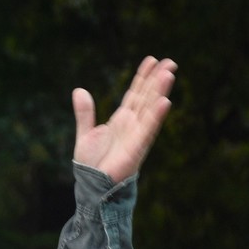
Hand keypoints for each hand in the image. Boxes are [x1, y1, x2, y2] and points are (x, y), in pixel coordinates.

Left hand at [73, 56, 175, 181]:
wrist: (93, 187)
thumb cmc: (93, 164)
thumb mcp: (86, 133)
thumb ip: (85, 113)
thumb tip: (79, 90)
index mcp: (122, 120)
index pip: (135, 94)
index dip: (143, 77)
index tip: (153, 60)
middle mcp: (133, 125)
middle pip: (147, 97)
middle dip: (157, 80)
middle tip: (170, 62)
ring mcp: (137, 135)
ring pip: (151, 109)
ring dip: (160, 92)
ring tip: (169, 73)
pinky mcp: (137, 148)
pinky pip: (149, 129)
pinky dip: (156, 116)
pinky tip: (165, 101)